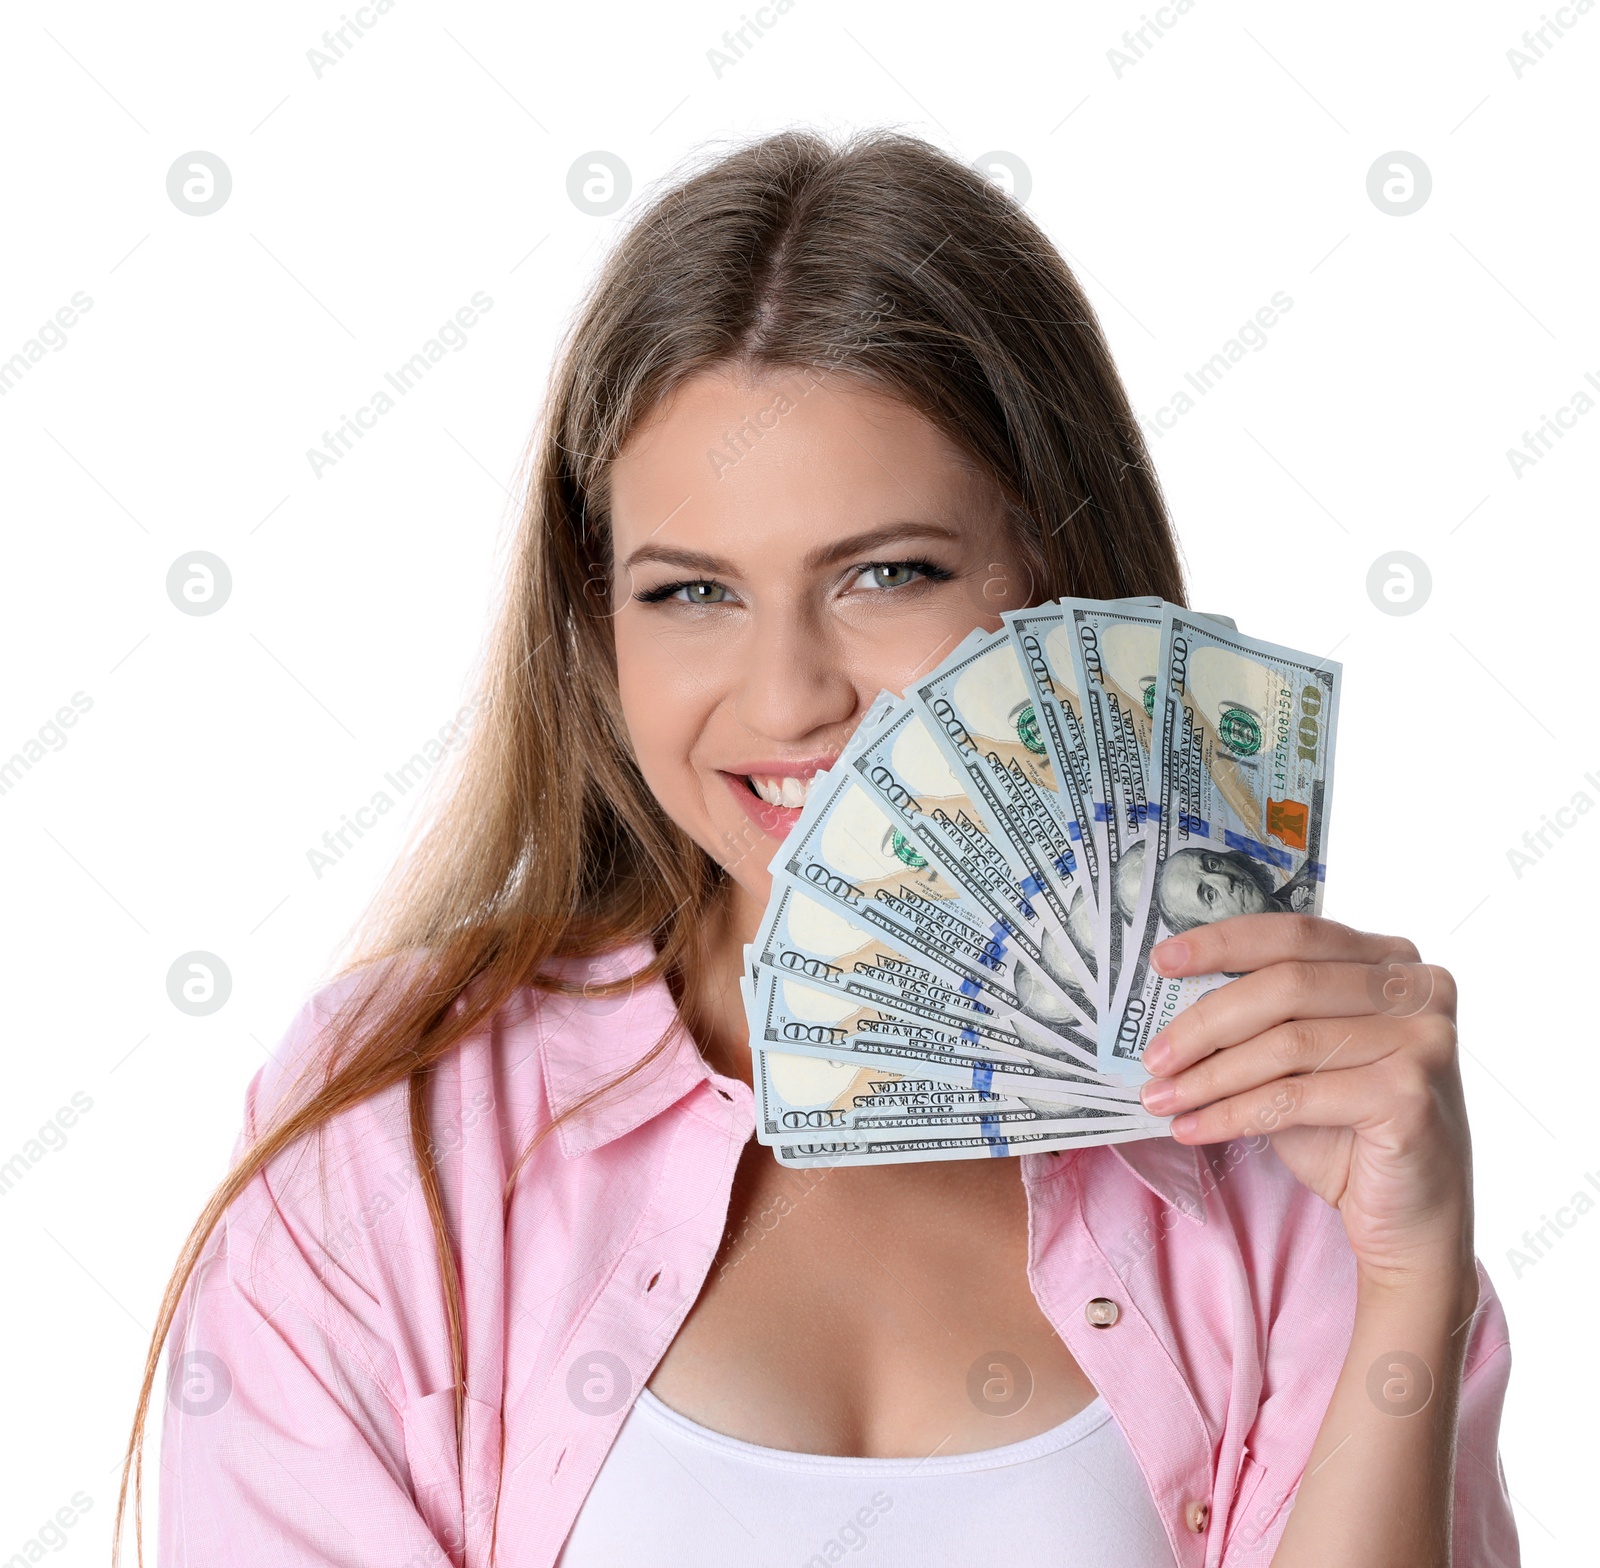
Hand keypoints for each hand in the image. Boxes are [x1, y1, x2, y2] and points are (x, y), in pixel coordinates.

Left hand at [1137, 913, 1475, 1305]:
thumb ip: (1263, 1017)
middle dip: (1205, 1023)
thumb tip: (1171, 999)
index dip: (1223, 943)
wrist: (1409, 1218)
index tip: (1161, 962)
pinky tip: (1191, 1129)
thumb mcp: (1301, 1059)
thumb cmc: (1347, 1130)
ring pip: (1285, 1044)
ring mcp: (1422, 1040)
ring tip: (1160, 1098)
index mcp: (1392, 960)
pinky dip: (1232, 1114)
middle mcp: (1419, 990)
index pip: (1295, 933)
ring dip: (1209, 1076)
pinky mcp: (1408, 1096)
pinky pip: (1294, 1097)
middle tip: (1153, 1056)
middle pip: (1286, 985)